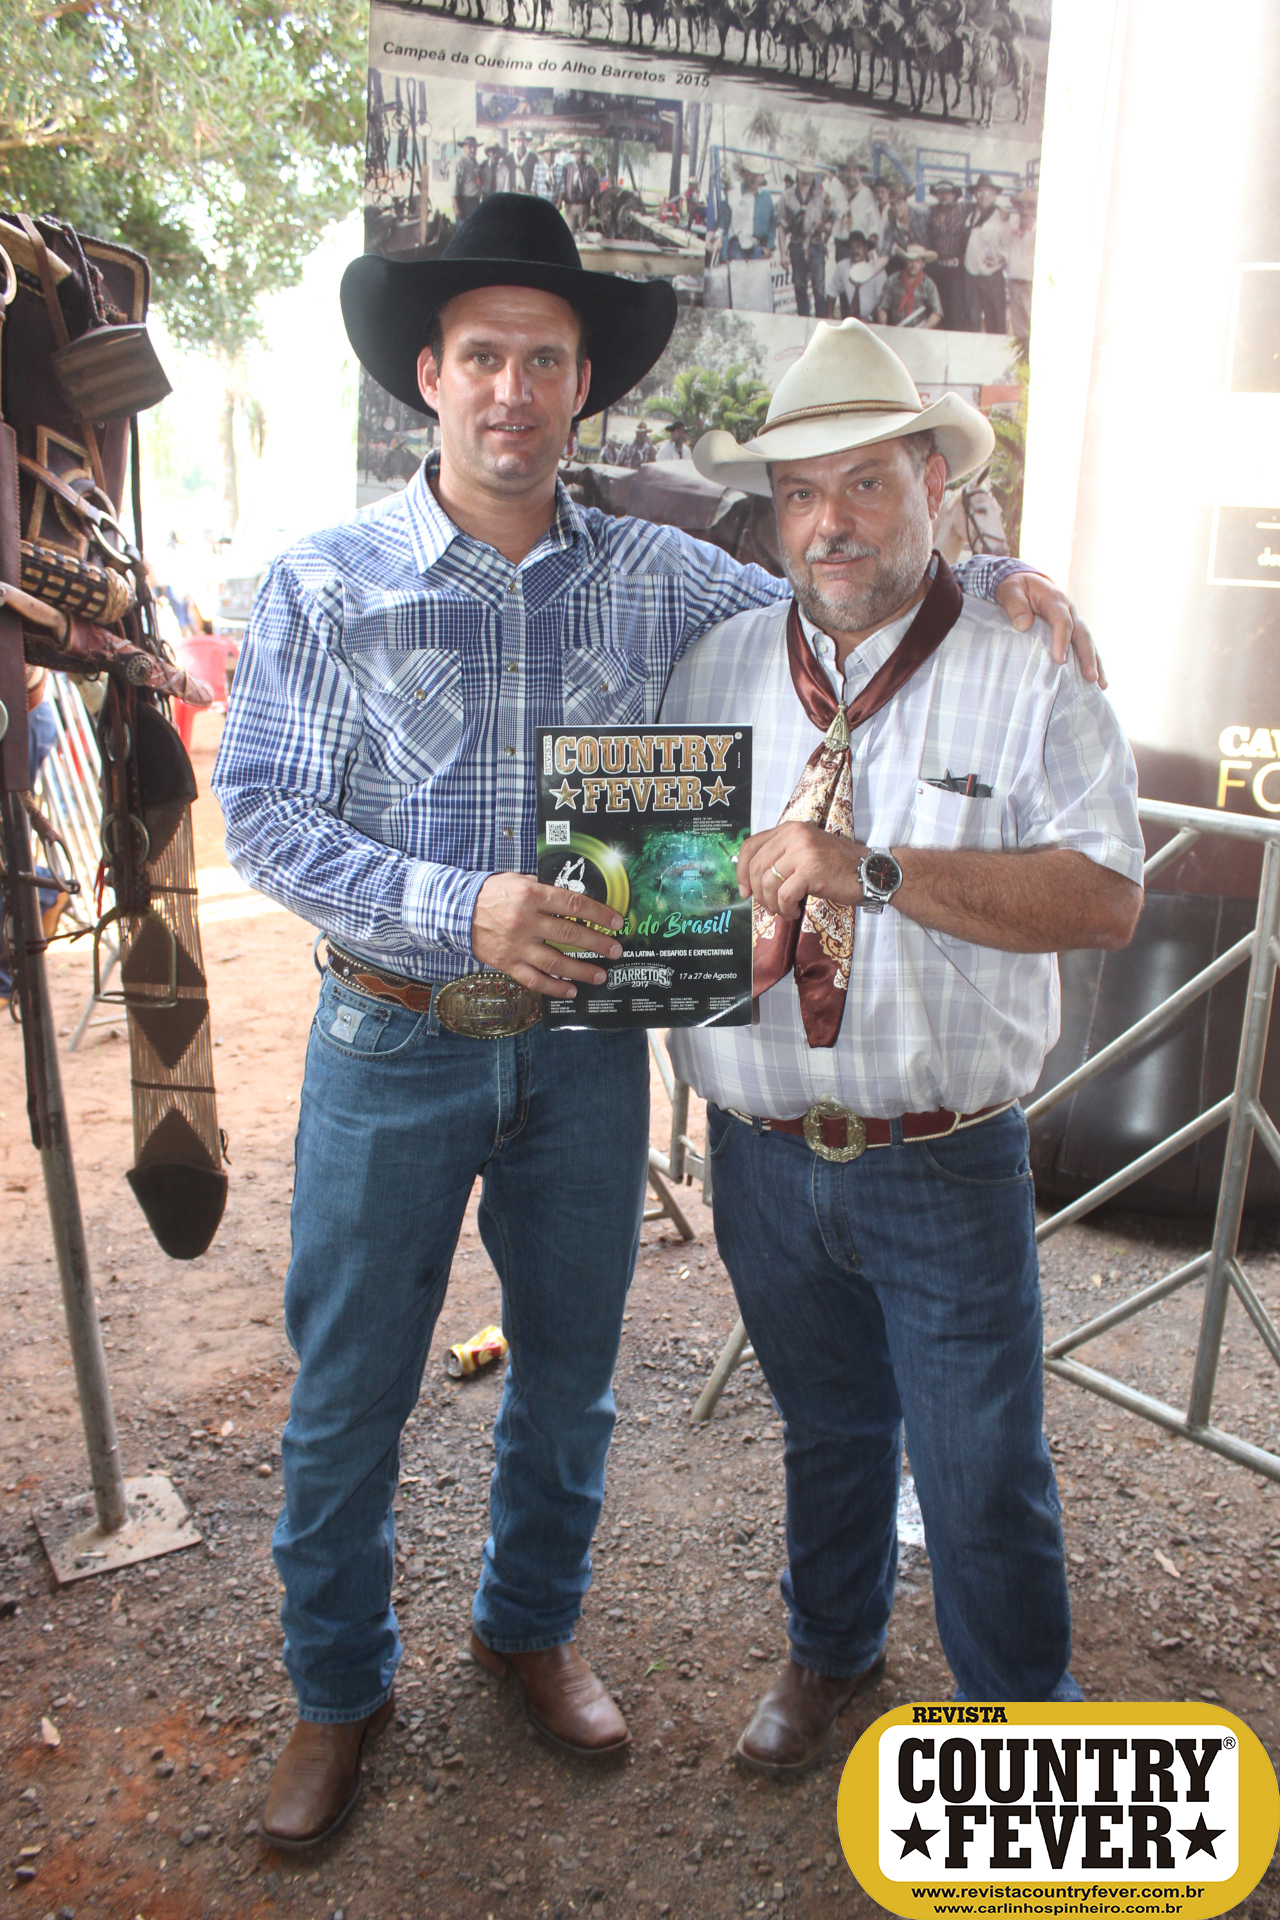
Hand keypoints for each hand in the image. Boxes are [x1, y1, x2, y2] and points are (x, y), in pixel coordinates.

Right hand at [471, 874, 622, 998]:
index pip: (574, 904)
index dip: (599, 914)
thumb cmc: (489, 894)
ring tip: (600, 975)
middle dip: (598, 943)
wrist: (455, 912)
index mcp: (532, 895)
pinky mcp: (508, 963)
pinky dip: (554, 987)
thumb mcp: (517, 880)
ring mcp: (517, 945)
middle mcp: (526, 921)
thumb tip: (570, 897)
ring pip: (556, 961)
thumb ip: (543, 888)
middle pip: (570, 933)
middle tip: (615, 951)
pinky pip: (534, 979)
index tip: (616, 923)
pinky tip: (570, 990)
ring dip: (582, 970)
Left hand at [738, 822, 863, 920]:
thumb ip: (781, 857)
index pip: (750, 846)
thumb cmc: (837, 866)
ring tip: (785, 911)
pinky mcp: (811, 870)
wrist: (869, 871)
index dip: (740, 871)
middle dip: (758, 893)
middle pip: (756, 867)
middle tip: (769, 907)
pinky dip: (786, 909)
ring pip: (768, 883)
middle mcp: (793, 835)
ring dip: (773, 904)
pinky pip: (784, 896)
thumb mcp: (805, 852)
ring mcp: (802, 851)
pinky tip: (795, 912)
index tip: (744, 891)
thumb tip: (751, 880)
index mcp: (789, 829)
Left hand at [996, 573, 1106, 687]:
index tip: (1060, 660)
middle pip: (1082, 634)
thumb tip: (1023, 624)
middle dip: (1087, 657)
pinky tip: (1097, 682)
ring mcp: (1074, 621)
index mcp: (1055, 600)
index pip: (1063, 620)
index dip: (1063, 639)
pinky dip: (1092, 663)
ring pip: (1088, 642)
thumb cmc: (1016, 588)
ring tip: (1100, 685)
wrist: (1025, 583)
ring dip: (1095, 663)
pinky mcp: (1072, 631)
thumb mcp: (1010, 590)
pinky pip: (1084, 647)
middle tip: (1090, 677)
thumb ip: (1015, 605)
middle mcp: (1070, 611)